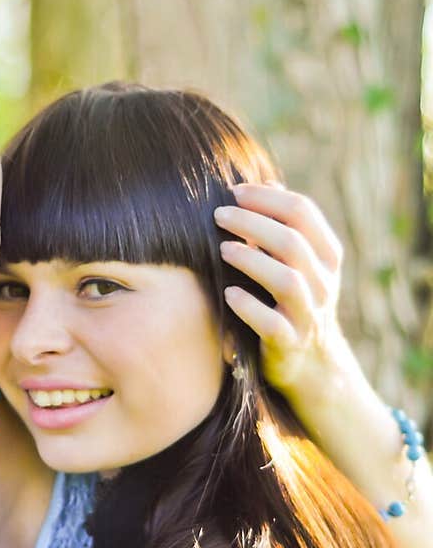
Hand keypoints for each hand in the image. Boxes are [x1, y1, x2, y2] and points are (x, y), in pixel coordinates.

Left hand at [214, 183, 348, 394]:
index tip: (235, 191)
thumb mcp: (300, 263)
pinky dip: (249, 307)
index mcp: (328, 256)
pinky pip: (272, 324)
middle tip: (219, 214)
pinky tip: (228, 294)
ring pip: (287, 280)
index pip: (304, 213)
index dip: (268, 198)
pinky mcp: (290, 344)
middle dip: (254, 223)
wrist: (312, 364)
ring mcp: (309, 315)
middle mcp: (324, 283)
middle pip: (292, 242)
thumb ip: (285, 227)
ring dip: (252, 260)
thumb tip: (265, 184)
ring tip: (223, 249)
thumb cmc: (295, 302)